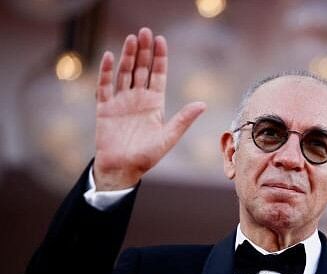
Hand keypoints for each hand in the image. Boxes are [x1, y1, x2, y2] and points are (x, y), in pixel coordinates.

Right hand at [93, 28, 205, 190]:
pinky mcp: (104, 108)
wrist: (123, 170)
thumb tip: (203, 104)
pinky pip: (105, 86)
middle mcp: (138, 98)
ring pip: (124, 73)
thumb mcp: (168, 137)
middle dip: (144, 51)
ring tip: (131, 39)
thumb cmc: (147, 157)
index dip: (159, 57)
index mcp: (154, 104)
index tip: (161, 40)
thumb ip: (183, 120)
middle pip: (141, 69)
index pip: (158, 75)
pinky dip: (106, 72)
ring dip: (127, 56)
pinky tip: (109, 57)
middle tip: (145, 31)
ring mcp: (121, 102)